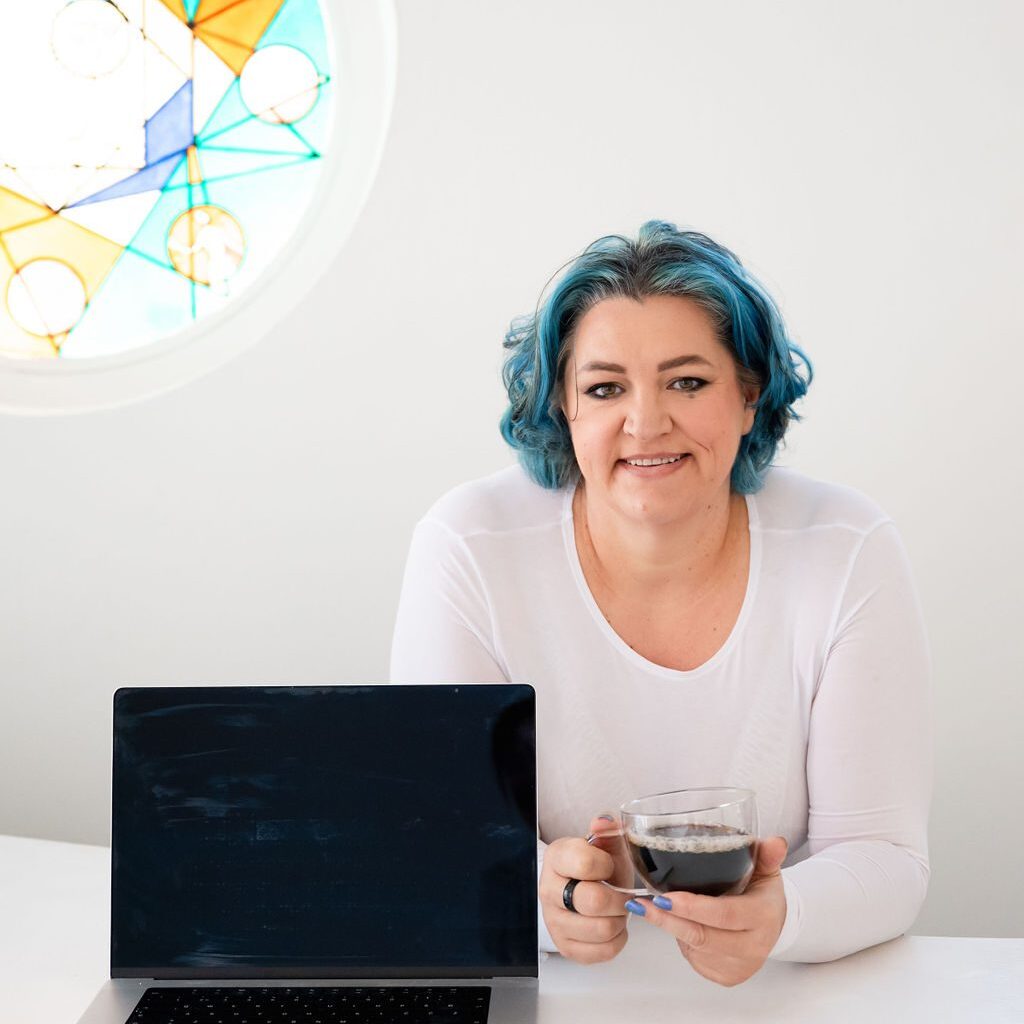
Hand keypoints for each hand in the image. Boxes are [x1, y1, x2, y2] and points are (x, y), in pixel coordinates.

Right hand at [540, 817, 629, 963]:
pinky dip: (618, 940)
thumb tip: (603, 822)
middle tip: (622, 895)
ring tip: (617, 911)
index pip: (584, 863)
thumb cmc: (598, 867)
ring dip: (620, 920)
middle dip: (619, 899)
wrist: (583, 890)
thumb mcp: (606, 844)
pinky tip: (613, 926)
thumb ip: (608, 830)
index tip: (608, 866)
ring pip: (602, 929)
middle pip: (594, 902)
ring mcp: (554, 921)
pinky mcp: (565, 946)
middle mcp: (548, 890)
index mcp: (556, 857)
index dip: (606, 866)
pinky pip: (603, 952)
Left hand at [627, 836, 787, 985]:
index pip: (725, 914)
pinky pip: (696, 960)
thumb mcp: (765, 869)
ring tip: (653, 908)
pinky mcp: (727, 977)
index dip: (693, 908)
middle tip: (642, 904)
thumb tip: (776, 842)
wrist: (774, 927)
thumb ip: (766, 854)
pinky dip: (681, 941)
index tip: (665, 898)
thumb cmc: (762, 893)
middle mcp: (754, 946)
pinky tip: (676, 924)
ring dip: (671, 928)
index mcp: (762, 916)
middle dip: (669, 920)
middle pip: (704, 936)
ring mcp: (740, 966)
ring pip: (695, 949)